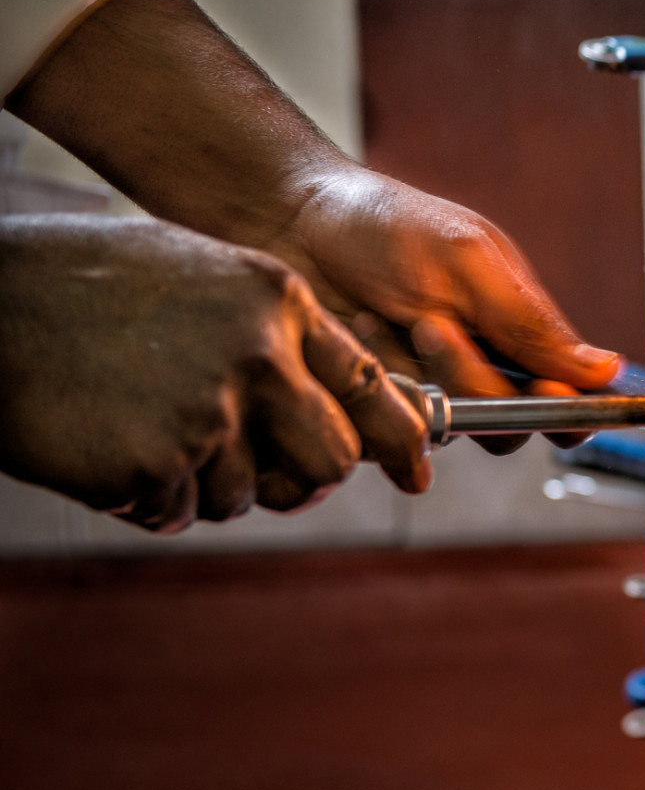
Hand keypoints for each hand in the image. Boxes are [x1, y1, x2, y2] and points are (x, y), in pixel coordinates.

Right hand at [0, 215, 430, 530]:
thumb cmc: (85, 288)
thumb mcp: (201, 277)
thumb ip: (270, 334)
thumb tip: (332, 407)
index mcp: (278, 301)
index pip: (369, 383)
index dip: (398, 435)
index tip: (413, 466)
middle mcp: (259, 354)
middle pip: (332, 460)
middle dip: (303, 480)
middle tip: (263, 477)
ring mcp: (210, 411)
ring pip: (248, 495)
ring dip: (203, 485)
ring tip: (142, 429)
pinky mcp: (159, 464)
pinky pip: (180, 512)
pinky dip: (147, 499)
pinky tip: (107, 449)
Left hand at [257, 168, 620, 452]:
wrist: (288, 221)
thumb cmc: (385, 227)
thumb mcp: (471, 261)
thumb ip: (534, 324)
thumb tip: (609, 370)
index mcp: (521, 336)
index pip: (570, 400)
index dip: (567, 409)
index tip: (544, 389)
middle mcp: (481, 374)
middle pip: (510, 426)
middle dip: (472, 378)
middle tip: (432, 325)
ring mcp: (428, 395)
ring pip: (450, 431)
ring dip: (417, 378)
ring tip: (383, 319)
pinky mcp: (375, 412)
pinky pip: (388, 436)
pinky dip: (371, 388)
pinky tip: (354, 338)